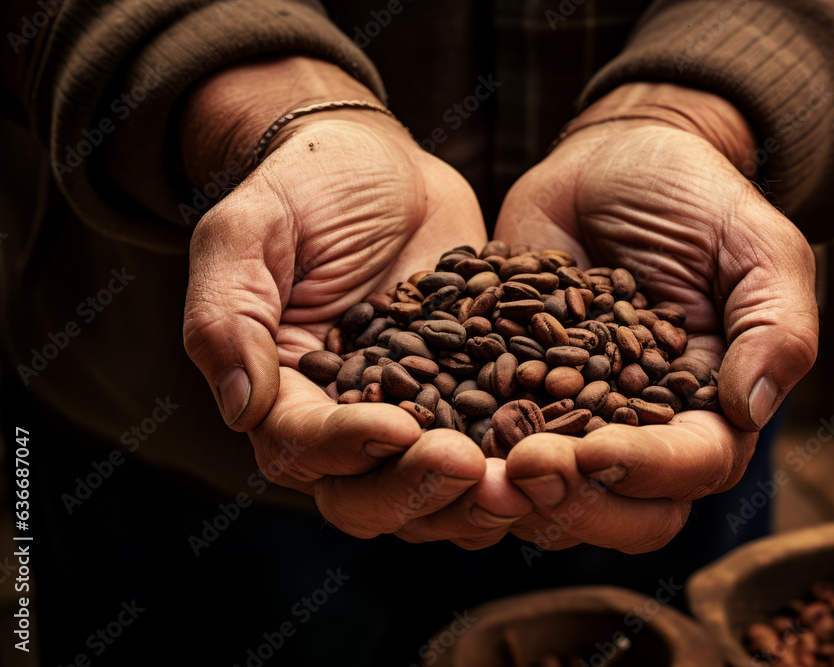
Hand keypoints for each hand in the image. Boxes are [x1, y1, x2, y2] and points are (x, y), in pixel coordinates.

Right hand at [181, 57, 528, 548]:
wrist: (380, 165)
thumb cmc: (305, 187)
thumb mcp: (249, 232)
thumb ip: (229, 316)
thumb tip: (240, 409)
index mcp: (282, 394)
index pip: (302, 445)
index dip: (346, 447)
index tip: (397, 428)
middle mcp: (344, 425)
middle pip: (366, 497)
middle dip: (416, 491)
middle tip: (467, 466)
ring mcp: (414, 420)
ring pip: (433, 497)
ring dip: (473, 502)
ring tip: (519, 481)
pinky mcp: (469, 403)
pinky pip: (491, 454)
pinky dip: (520, 466)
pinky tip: (560, 455)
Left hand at [494, 82, 818, 552]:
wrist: (613, 161)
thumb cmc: (695, 197)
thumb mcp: (755, 245)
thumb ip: (775, 324)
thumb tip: (751, 409)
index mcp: (710, 407)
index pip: (694, 466)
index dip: (649, 469)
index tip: (597, 450)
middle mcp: (642, 428)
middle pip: (623, 507)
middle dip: (576, 501)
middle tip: (524, 467)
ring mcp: (571, 416)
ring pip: (551, 492)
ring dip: (513, 491)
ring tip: (469, 465)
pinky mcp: (513, 391)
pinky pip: (490, 441)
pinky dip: (465, 450)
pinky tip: (428, 436)